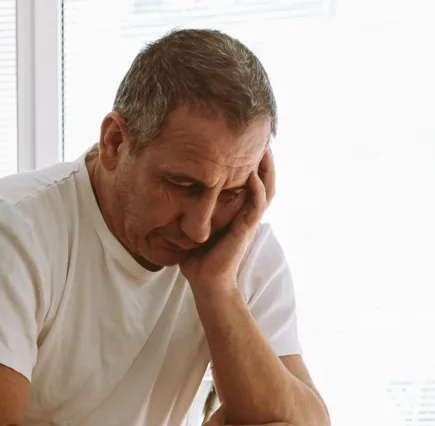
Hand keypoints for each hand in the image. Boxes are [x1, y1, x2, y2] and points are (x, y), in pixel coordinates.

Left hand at [178, 145, 275, 293]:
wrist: (206, 283)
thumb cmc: (197, 258)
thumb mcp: (192, 224)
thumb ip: (188, 206)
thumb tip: (168, 185)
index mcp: (237, 210)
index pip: (250, 178)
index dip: (250, 159)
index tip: (243, 137)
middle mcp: (247, 212)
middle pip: (264, 178)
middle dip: (264, 157)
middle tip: (261, 133)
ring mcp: (249, 221)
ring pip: (266, 188)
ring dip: (266, 168)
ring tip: (264, 146)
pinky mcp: (246, 230)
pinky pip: (256, 205)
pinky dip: (256, 189)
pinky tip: (251, 174)